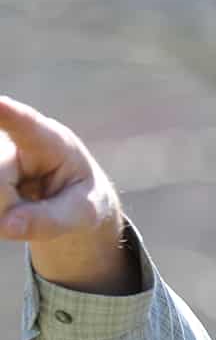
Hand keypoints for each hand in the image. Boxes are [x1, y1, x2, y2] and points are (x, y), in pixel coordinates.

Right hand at [0, 96, 134, 291]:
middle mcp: (9, 140)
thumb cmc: (80, 196)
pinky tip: (11, 206)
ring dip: (5, 214)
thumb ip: (52, 219)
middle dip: (16, 208)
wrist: (66, 195)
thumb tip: (8, 226)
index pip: (24, 123)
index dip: (7, 113)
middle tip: (41, 205)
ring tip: (28, 204)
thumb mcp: (83, 212)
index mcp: (50, 140)